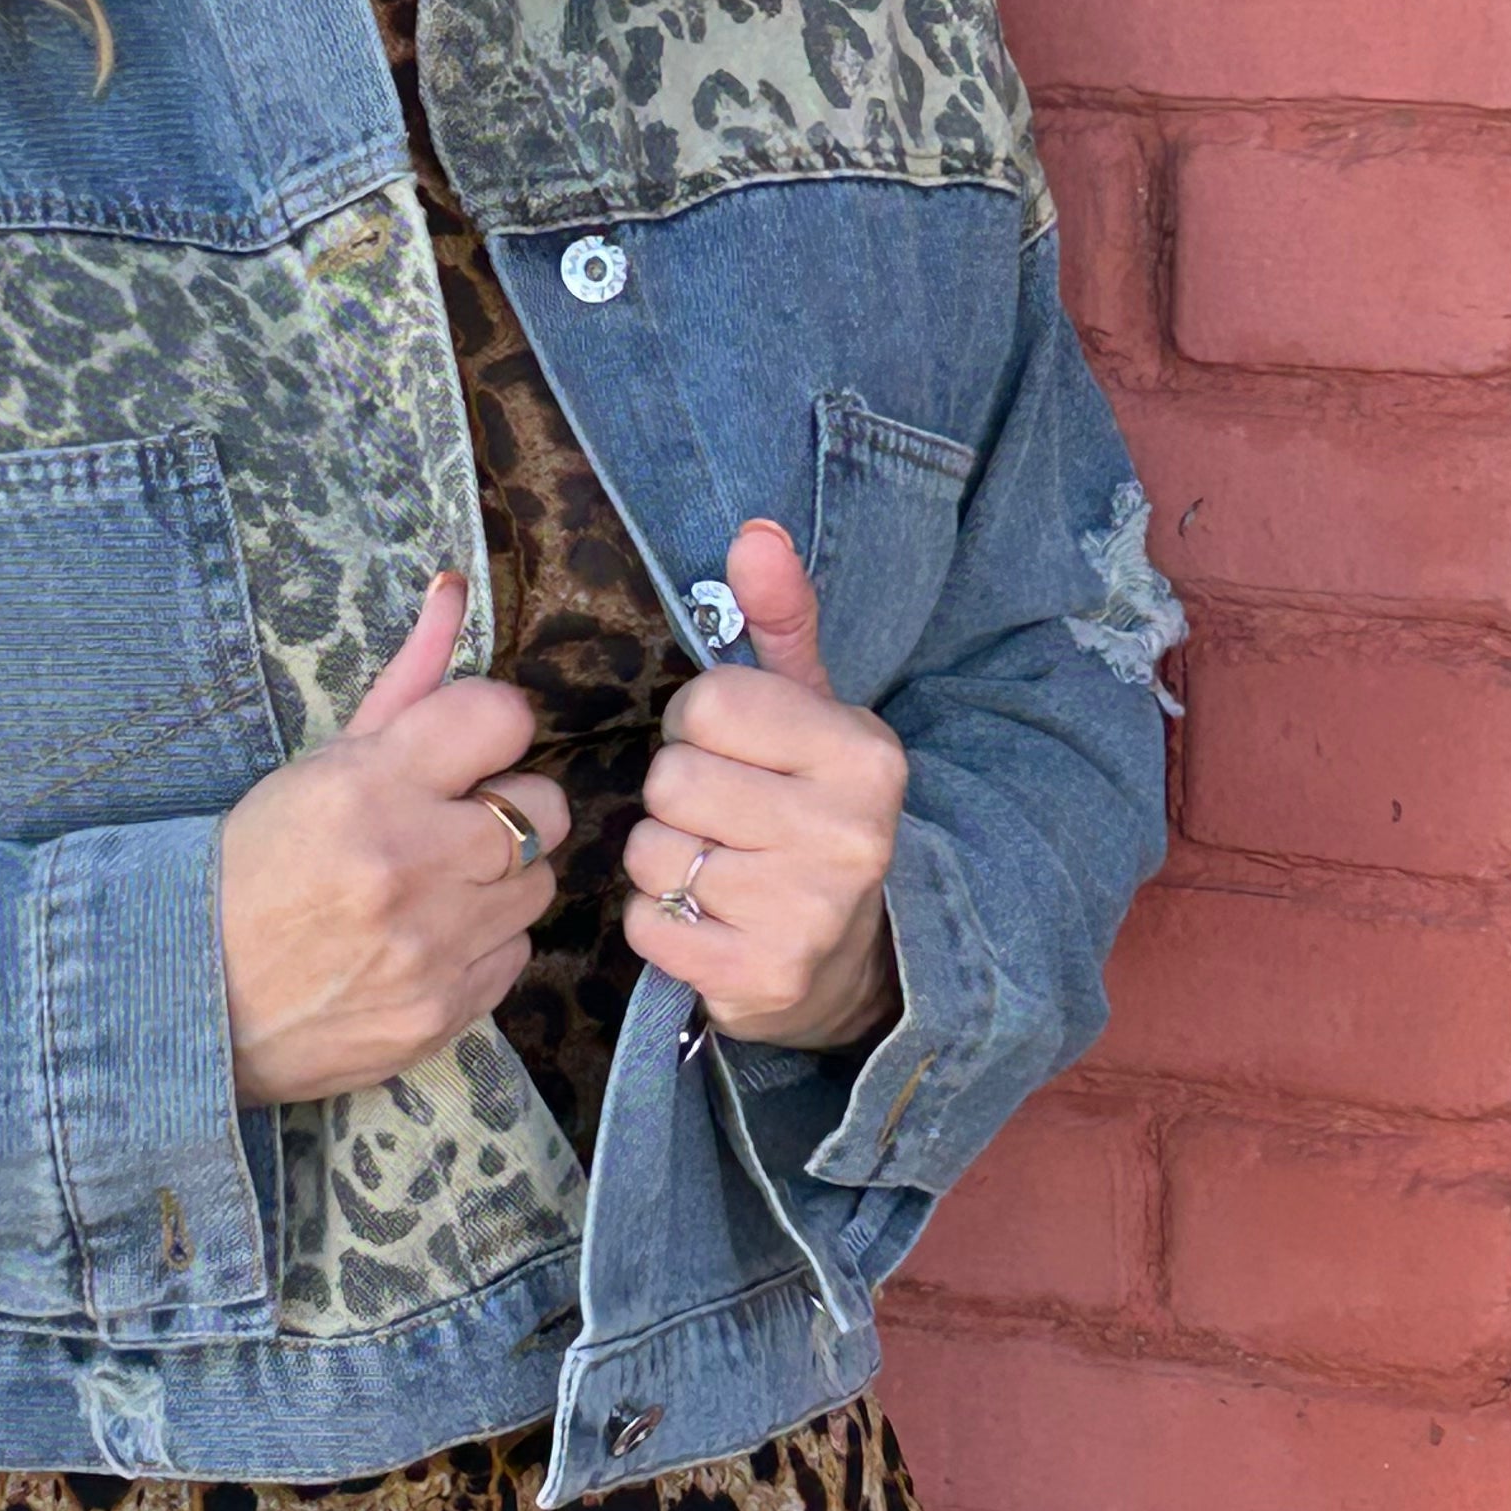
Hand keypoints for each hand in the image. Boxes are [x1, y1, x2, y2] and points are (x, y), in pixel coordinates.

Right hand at [218, 571, 569, 1108]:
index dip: (491, 731)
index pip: (504, 718)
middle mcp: (410, 862)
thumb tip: (455, 590)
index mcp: (371, 784)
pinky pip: (515, 954)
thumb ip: (406, 680)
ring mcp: (432, 945)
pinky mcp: (443, 1011)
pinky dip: (481, 944)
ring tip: (434, 885)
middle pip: (543, 807)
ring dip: (498, 880)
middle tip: (449, 825)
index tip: (466, 751)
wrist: (195, 994)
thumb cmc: (257, 864)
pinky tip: (425, 940)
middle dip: (505, 808)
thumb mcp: (321, 762)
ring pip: (538, 884)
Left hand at [621, 519, 905, 1051]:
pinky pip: (646, 924)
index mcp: (863, 754)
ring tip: (713, 865)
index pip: (708, 703)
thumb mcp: (809, 710)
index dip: (698, 725)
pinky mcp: (762, 977)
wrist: (852, 957)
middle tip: (719, 815)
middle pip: (672, 779)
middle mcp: (849, 833)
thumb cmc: (808, 809)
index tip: (733, 752)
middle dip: (675, 794)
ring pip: (651, 852)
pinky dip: (657, 921)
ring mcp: (809, 913)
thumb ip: (777, 619)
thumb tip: (755, 532)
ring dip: (662, 858)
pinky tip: (704, 918)